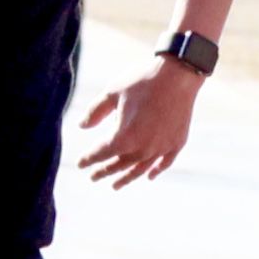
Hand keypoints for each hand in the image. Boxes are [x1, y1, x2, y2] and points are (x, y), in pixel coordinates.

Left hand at [74, 58, 204, 184]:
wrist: (178, 73)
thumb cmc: (142, 81)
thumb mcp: (112, 92)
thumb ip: (95, 112)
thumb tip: (82, 126)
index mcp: (124, 137)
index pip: (102, 153)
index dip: (89, 159)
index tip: (80, 164)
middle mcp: (143, 148)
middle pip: (120, 165)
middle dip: (104, 171)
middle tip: (93, 177)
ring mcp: (162, 147)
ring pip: (141, 169)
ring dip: (127, 178)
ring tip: (116, 185)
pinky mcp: (177, 142)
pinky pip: (165, 162)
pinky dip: (156, 170)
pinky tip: (149, 176)